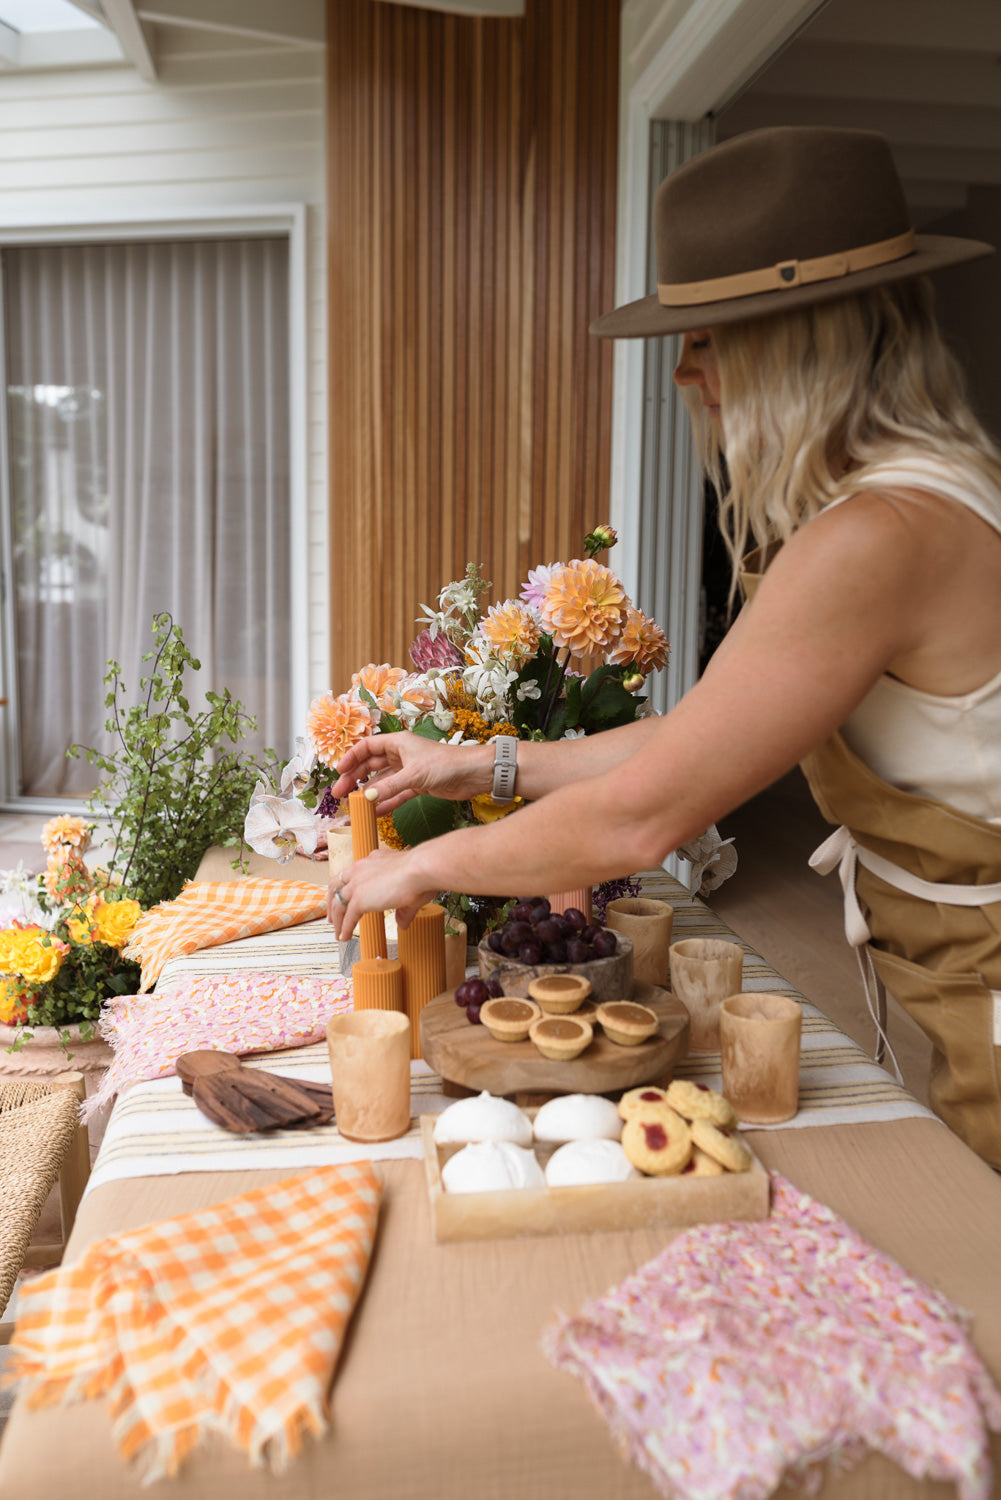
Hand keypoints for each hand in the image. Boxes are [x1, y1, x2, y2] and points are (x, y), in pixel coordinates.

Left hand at [327, 848, 437, 937]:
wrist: (421, 869)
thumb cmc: (422, 873)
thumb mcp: (409, 889)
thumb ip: (403, 909)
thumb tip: (402, 923)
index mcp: (373, 860)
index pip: (353, 873)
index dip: (347, 886)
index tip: (347, 897)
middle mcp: (361, 869)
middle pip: (336, 885)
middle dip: (333, 902)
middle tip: (333, 916)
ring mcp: (357, 884)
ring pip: (338, 903)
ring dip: (336, 919)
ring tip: (337, 931)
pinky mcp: (359, 899)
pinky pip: (347, 917)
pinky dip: (344, 929)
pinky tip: (344, 937)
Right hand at [329, 731, 487, 814]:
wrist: (473, 774)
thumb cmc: (447, 763)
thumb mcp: (414, 775)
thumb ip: (389, 787)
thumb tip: (366, 799)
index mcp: (398, 743)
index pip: (366, 747)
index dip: (351, 758)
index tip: (339, 772)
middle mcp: (401, 755)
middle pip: (371, 766)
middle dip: (355, 779)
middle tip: (340, 794)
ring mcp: (409, 771)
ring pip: (382, 782)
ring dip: (369, 794)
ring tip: (354, 807)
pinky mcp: (418, 786)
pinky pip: (396, 795)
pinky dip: (386, 803)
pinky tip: (375, 814)